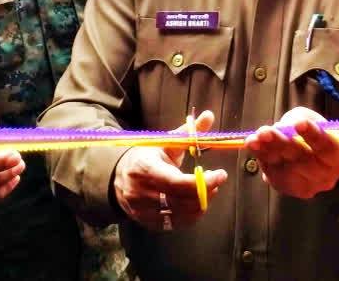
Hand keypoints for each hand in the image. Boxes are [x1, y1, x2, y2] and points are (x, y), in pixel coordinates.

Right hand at [112, 110, 227, 230]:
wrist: (118, 176)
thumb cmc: (146, 157)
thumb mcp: (165, 142)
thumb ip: (189, 132)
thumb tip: (209, 115)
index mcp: (145, 168)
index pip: (177, 182)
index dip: (203, 182)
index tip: (220, 174)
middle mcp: (141, 192)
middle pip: (181, 200)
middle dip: (205, 192)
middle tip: (215, 181)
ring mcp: (142, 210)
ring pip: (180, 214)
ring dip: (200, 203)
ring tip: (206, 190)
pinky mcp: (146, 221)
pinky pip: (175, 224)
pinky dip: (190, 215)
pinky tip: (195, 202)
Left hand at [245, 107, 338, 198]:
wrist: (317, 161)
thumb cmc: (318, 137)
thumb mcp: (314, 121)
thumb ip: (302, 120)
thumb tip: (283, 127)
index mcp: (338, 160)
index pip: (327, 147)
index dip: (313, 135)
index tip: (298, 123)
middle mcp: (324, 178)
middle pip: (302, 161)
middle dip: (282, 144)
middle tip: (266, 131)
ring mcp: (306, 187)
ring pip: (284, 169)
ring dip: (266, 152)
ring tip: (254, 139)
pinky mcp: (288, 189)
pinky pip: (273, 174)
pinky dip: (262, 158)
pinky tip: (254, 146)